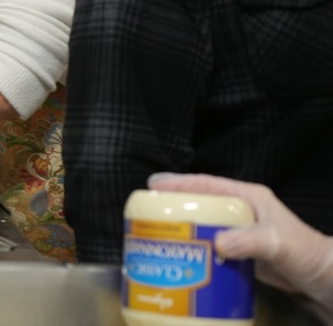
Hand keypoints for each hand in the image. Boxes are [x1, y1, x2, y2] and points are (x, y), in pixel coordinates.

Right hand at [149, 173, 332, 315]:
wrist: (322, 279)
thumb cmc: (305, 252)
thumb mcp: (277, 242)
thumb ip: (249, 241)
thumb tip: (217, 243)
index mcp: (248, 197)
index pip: (208, 183)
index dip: (180, 182)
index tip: (153, 184)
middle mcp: (241, 210)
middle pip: (201, 203)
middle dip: (174, 205)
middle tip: (148, 210)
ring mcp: (240, 231)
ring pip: (204, 224)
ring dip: (183, 229)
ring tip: (158, 234)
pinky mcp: (240, 251)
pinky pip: (212, 246)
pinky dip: (196, 249)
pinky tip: (183, 257)